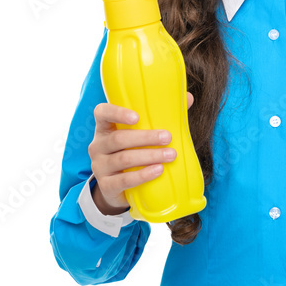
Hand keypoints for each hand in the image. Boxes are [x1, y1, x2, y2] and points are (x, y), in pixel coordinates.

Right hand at [88, 92, 193, 214]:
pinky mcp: (106, 186)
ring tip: (171, 155)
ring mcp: (99, 166)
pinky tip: (159, 170)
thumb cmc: (132, 152)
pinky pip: (124, 180)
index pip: (102, 113)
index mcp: (105, 128)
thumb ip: (160, 116)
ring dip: (149, 156)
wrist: (116, 187)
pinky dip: (143, 175)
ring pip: (123, 159)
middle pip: (118, 138)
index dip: (117, 113)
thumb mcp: (139, 134)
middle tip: (168, 137)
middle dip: (146, 137)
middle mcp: (97, 146)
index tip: (137, 116)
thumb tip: (188, 98)